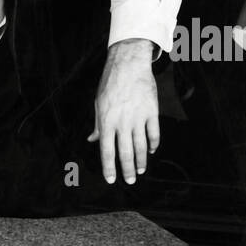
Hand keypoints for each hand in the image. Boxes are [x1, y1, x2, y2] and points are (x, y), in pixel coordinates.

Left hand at [87, 38, 158, 184]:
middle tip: (129, 181)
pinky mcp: (152, 111)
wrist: (129, 65)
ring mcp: (138, 118)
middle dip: (127, 170)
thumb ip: (97, 125)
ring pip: (141, 146)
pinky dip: (153, 144)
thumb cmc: (110, 83)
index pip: (107, 151)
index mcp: (106, 121)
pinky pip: (154, 133)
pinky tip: (151, 150)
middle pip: (126, 152)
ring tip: (140, 170)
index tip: (111, 179)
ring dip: (141, 161)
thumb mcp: (98, 104)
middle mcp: (122, 122)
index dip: (109, 167)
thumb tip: (92, 140)